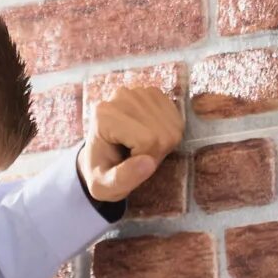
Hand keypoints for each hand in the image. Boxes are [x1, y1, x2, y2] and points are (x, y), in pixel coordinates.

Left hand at [77, 85, 184, 203]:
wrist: (101, 157)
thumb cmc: (102, 174)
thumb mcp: (105, 186)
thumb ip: (123, 178)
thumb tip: (149, 163)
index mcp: (104, 116)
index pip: (147, 139)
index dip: (145, 158)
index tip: (129, 162)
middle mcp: (121, 96)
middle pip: (161, 131)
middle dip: (154, 151)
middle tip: (135, 156)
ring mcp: (138, 91)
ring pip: (170, 125)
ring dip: (162, 141)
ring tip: (140, 146)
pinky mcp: (152, 92)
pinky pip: (175, 116)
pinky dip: (168, 131)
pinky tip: (150, 134)